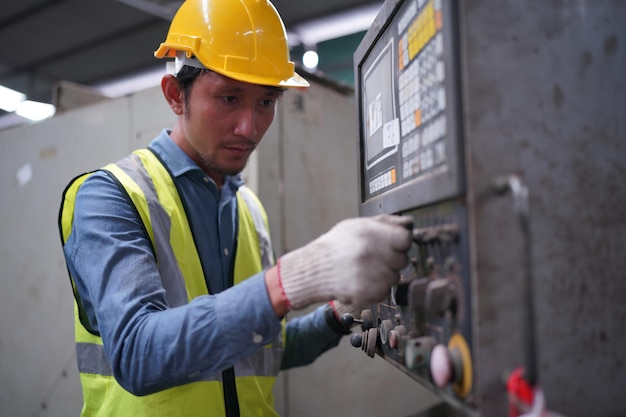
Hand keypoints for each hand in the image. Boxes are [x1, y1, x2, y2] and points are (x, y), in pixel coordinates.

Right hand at [277, 214, 412, 309]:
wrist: (315, 270)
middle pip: (402, 259)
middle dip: (392, 259)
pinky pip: (385, 291)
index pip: (405, 239)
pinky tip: (362, 280)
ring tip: (366, 269)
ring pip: (395, 277)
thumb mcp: (357, 225)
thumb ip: (385, 222)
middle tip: (375, 257)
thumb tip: (409, 223)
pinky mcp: (368, 294)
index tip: (393, 243)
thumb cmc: (337, 245)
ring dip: (385, 274)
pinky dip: (377, 287)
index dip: (400, 242)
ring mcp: (371, 276)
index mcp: (370, 235)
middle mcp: (372, 255)